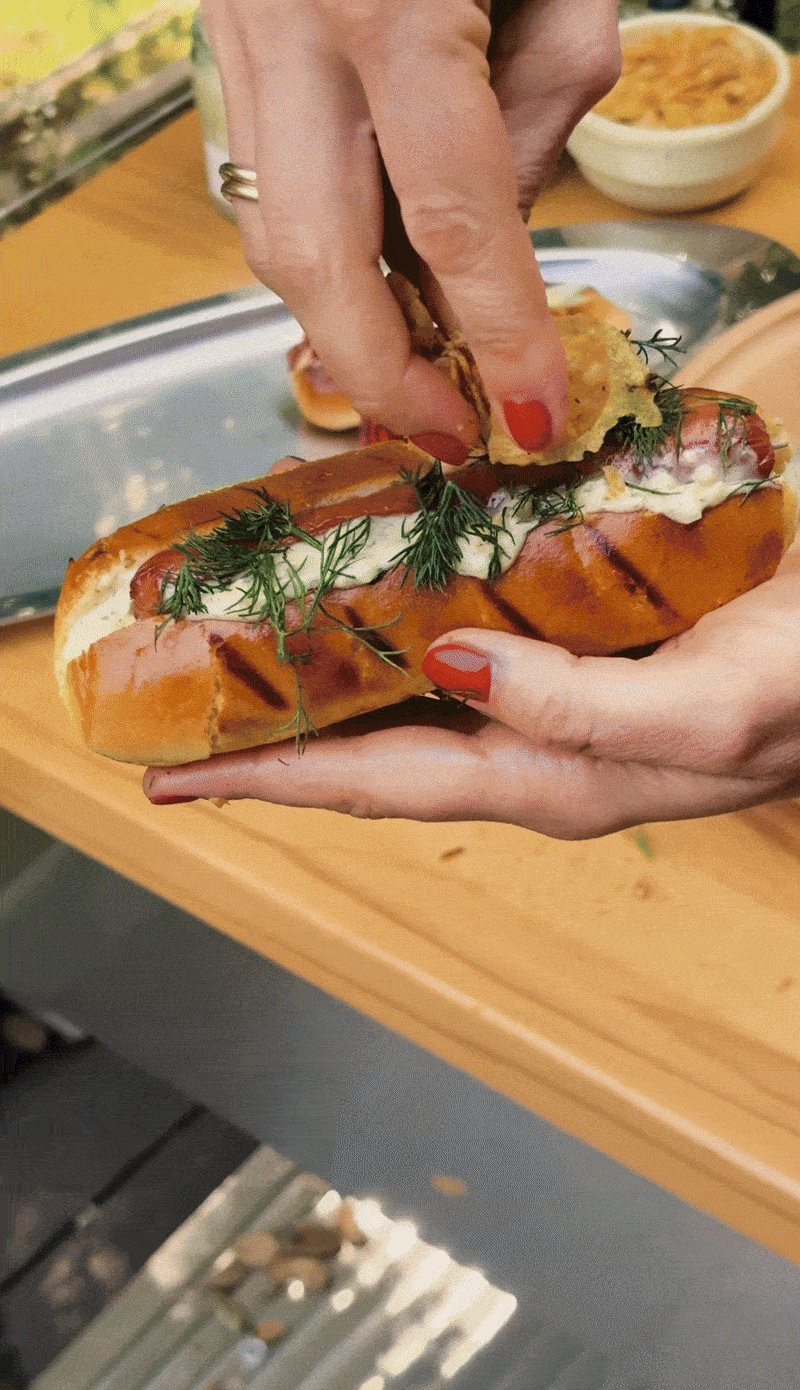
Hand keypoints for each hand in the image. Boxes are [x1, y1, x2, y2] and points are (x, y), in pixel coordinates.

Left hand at [143, 540, 799, 838]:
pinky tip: (368, 583)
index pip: (377, 784)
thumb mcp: (707, 712)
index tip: (169, 778)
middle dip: (271, 737)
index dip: (269, 783)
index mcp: (553, 777)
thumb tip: (450, 664)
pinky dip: (396, 615)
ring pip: (406, 692)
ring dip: (321, 676)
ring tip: (241, 645)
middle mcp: (534, 743)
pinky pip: (458, 634)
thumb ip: (583, 710)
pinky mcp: (577, 641)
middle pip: (370, 748)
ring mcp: (551, 694)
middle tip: (177, 705)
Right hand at [202, 0, 619, 454]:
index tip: (533, 415)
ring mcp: (239, 45)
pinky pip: (267, 191)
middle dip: (386, 373)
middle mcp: (288, 32)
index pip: (452, 219)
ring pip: (275, 238)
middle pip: (317, 262)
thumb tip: (495, 250)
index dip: (498, 335)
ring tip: (422, 370)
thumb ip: (541, 105)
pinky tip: (379, 285)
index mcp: (388, 4)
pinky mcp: (224, 53)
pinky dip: (327, 257)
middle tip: (448, 431)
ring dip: (350, 325)